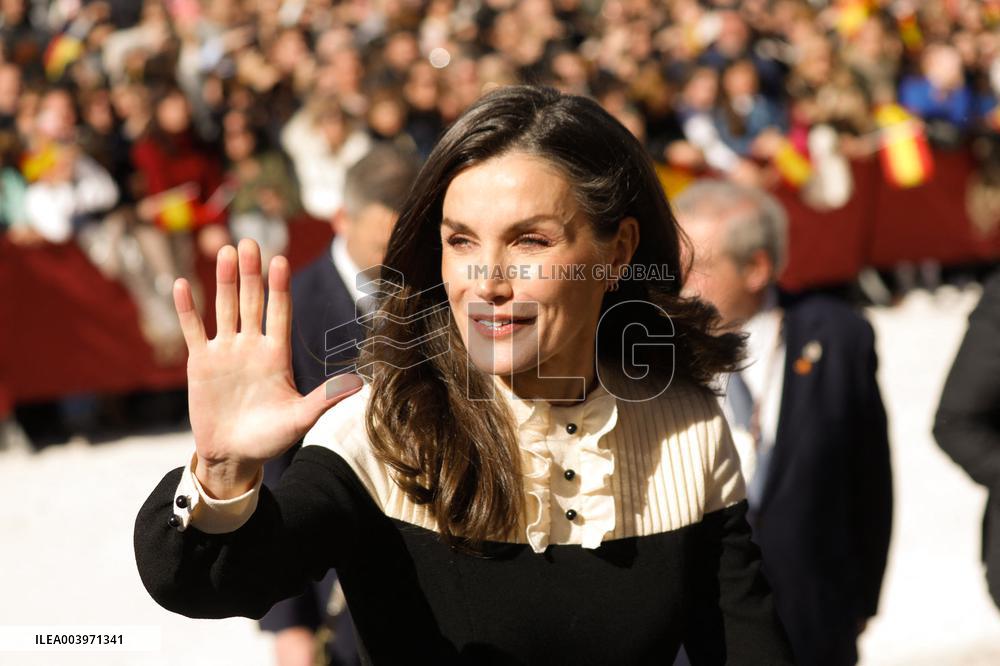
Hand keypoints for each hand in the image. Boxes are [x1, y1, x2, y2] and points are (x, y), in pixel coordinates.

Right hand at [173, 239, 362, 497]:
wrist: (234, 456)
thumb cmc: (271, 439)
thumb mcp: (300, 419)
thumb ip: (325, 398)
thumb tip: (360, 383)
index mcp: (277, 355)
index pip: (279, 313)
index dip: (278, 288)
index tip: (279, 261)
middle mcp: (251, 346)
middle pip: (251, 302)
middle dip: (250, 273)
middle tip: (249, 241)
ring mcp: (225, 352)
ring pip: (224, 308)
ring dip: (224, 281)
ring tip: (225, 251)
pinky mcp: (200, 363)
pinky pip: (193, 330)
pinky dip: (187, 309)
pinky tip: (183, 284)